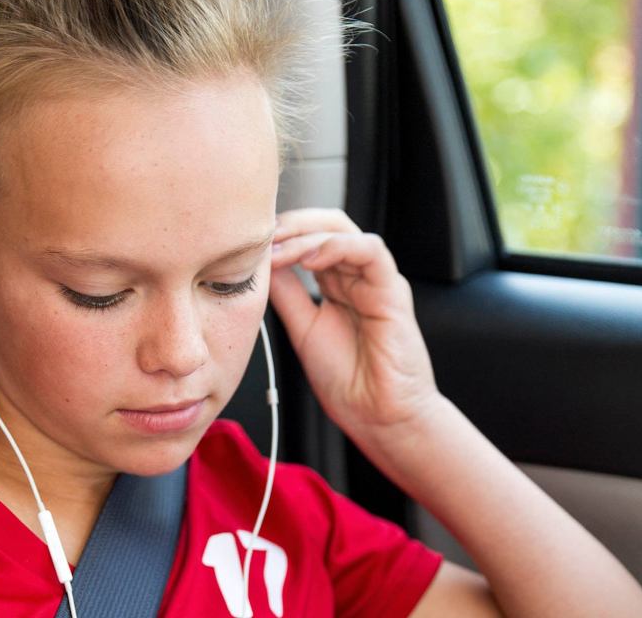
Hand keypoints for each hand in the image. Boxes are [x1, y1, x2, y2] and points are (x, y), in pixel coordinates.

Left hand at [268, 208, 438, 435]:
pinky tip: (311, 258)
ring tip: (278, 249)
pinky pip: (370, 250)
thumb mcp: (301, 328)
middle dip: (290, 223)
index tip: (248, 243)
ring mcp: (376, 280)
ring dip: (306, 233)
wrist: (381, 418)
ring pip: (343, 229)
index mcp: (336, 283)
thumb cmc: (348, 380)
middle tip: (261, 236)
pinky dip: (338, 245)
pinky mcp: (393, 290)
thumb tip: (261, 264)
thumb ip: (286, 294)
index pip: (309, 236)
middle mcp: (357, 275)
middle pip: (326, 223)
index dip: (280, 234)